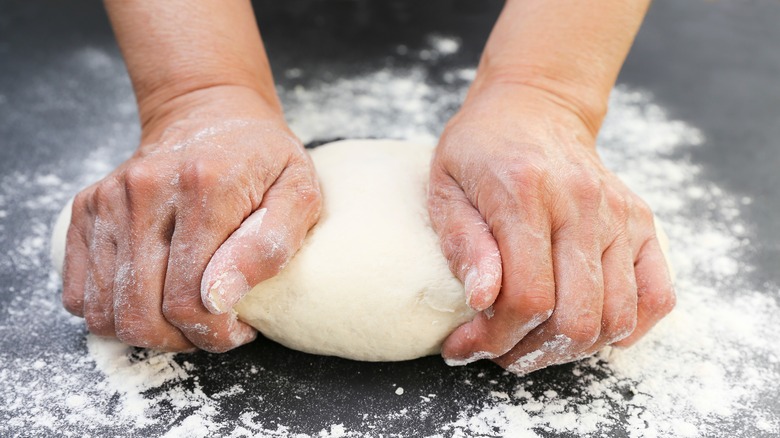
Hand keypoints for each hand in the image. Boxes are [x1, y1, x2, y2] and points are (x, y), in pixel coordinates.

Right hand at [61, 86, 320, 351]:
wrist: (210, 112)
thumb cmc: (263, 159)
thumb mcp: (298, 193)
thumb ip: (270, 245)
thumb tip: (221, 297)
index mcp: (203, 188)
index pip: (187, 300)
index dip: (213, 333)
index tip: (238, 327)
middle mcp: (144, 192)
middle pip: (138, 314)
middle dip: (179, 339)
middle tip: (211, 325)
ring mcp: (107, 201)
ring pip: (103, 312)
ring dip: (145, 330)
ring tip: (183, 312)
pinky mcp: (85, 210)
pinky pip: (78, 294)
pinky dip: (112, 310)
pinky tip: (152, 293)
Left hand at [429, 84, 674, 373]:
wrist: (533, 106)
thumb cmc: (480, 149)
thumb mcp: (446, 187)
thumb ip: (462, 243)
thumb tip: (482, 299)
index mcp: (525, 195)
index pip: (527, 297)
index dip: (494, 338)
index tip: (466, 345)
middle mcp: (582, 205)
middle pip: (576, 318)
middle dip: (531, 353)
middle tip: (500, 350)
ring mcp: (619, 214)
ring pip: (616, 317)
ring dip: (572, 349)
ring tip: (535, 340)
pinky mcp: (641, 221)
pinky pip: (657, 296)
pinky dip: (628, 327)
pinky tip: (590, 328)